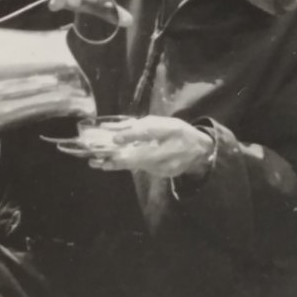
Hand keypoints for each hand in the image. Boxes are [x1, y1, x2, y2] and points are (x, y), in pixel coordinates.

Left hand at [88, 116, 212, 178]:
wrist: (199, 152)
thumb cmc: (179, 132)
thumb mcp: (164, 123)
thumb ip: (140, 126)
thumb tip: (115, 128)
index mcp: (172, 130)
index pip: (150, 132)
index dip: (132, 135)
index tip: (114, 139)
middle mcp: (170, 149)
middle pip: (140, 156)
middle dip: (117, 159)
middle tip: (98, 160)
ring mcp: (167, 165)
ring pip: (138, 164)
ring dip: (117, 163)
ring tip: (98, 163)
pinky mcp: (163, 174)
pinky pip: (142, 167)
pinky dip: (128, 164)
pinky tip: (113, 163)